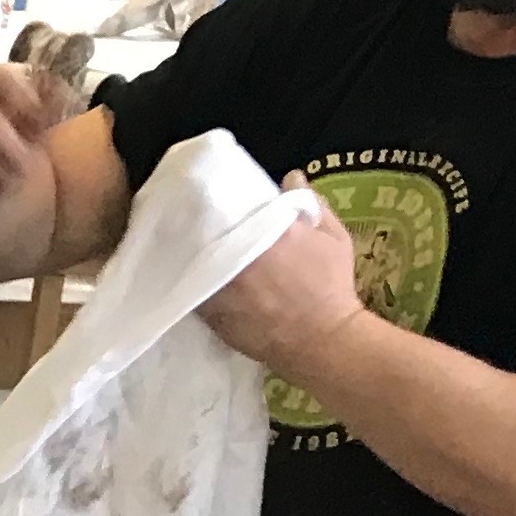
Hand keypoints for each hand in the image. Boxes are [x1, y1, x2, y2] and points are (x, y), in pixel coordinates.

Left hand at [198, 180, 366, 378]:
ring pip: (190, 261)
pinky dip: (186, 279)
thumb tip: (291, 176)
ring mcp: (218, 286)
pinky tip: (185, 274)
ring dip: (188, 253)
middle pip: (203, 233)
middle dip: (197, 225)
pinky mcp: (207, 312)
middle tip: (192, 219)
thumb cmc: (331, 285)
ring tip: (183, 244)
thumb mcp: (333, 238)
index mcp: (267, 231)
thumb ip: (311, 204)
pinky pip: (187, 289)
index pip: (228, 206)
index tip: (210, 197)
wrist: (320, 339)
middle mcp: (235, 256)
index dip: (216, 201)